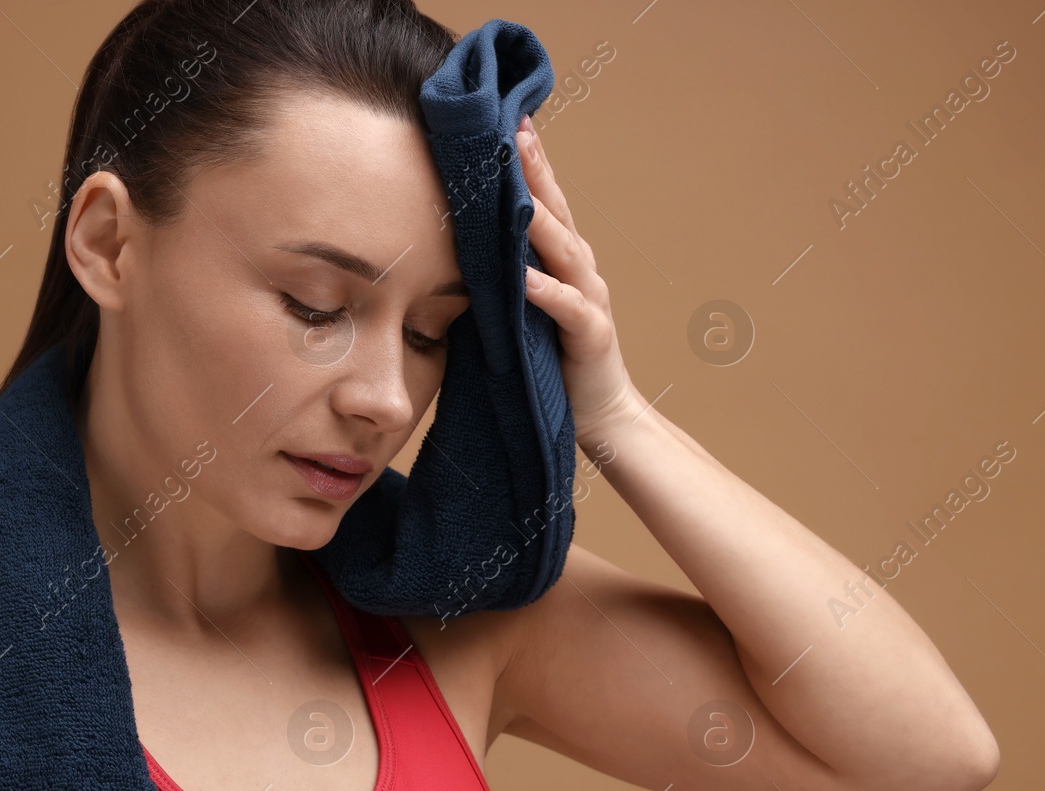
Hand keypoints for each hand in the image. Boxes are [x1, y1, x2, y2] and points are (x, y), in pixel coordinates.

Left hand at [516, 112, 641, 444]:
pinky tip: (523, 275)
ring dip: (538, 216)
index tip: (500, 118)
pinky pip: (565, 307)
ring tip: (514, 185)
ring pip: (563, 248)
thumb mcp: (515, 312)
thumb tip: (445, 247)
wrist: (599, 418)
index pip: (541, 202)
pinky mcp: (591, 336)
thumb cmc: (551, 364)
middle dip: (534, 168)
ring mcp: (589, 300)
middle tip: (511, 125)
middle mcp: (580, 271)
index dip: (524, 162)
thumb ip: (494, 277)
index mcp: (560, 263)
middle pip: (555, 209)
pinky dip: (544, 290)